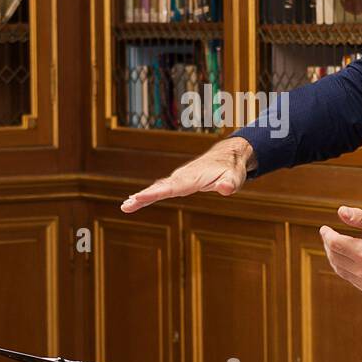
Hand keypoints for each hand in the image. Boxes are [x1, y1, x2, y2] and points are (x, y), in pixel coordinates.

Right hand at [120, 137, 255, 212]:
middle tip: (126, 206)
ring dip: (142, 196)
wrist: (228, 155)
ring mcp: (180, 178)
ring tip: (126, 206)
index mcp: (193, 178)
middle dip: (143, 196)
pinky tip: (137, 200)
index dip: (156, 193)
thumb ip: (229, 184)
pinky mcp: (179, 181)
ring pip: (158, 188)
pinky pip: (161, 188)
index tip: (140, 197)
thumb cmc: (232, 168)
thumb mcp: (235, 177)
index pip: (172, 187)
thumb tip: (226, 189)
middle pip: (160, 188)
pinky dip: (148, 194)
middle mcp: (183, 177)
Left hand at [319, 206, 361, 296]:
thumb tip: (340, 211)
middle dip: (329, 244)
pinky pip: (350, 277)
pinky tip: (348, 256)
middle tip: (329, 235)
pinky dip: (345, 267)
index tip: (324, 228)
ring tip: (337, 244)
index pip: (335, 244)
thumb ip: (359, 217)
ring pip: (340, 269)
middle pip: (335, 257)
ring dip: (335, 256)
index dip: (327, 235)